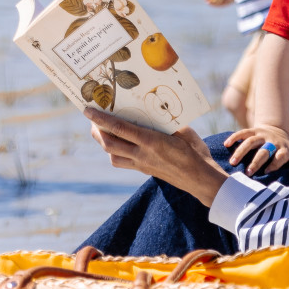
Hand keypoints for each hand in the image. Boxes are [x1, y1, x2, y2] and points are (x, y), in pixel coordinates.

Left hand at [84, 108, 226, 204]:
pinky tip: (118, 144)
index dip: (101, 119)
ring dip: (103, 143)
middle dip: (97, 131)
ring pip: (112, 156)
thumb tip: (155, 109)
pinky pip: (122, 162)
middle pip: (109, 144)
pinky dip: (114, 153)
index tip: (88, 111)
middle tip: (91, 119)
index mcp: (151, 141)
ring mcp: (141, 164)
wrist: (200, 178)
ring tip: (101, 131)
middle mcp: (142, 154)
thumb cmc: (195, 151)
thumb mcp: (182, 130)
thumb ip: (165, 122)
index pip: (119, 129)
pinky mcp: (143, 170)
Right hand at [225, 125, 288, 174]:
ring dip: (241, 151)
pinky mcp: (254, 130)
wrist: (278, 132)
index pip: (281, 156)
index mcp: (285, 149)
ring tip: (232, 162)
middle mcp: (273, 141)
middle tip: (248, 173)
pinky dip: (234, 137)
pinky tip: (226, 144)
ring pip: (251, 141)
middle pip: (264, 150)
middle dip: (256, 161)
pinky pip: (243, 132)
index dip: (275, 164)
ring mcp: (263, 135)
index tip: (266, 173)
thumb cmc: (285, 151)